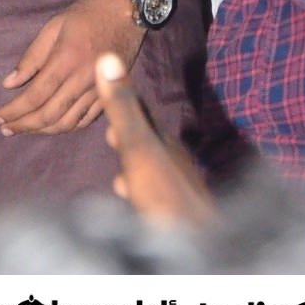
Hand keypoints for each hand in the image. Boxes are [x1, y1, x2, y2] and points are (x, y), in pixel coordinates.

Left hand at [0, 0, 141, 134]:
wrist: (125, 11)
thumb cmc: (85, 14)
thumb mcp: (53, 26)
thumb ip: (31, 57)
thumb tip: (9, 83)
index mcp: (65, 59)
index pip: (35, 96)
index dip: (14, 111)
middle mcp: (83, 79)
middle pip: (49, 115)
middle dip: (24, 125)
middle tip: (5, 128)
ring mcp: (99, 90)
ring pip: (67, 123)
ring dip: (43, 131)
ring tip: (24, 129)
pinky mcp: (110, 94)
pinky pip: (86, 120)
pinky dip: (66, 127)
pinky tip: (52, 125)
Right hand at [96, 52, 214, 226]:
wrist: (197, 248)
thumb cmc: (163, 194)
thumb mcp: (138, 146)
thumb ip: (123, 107)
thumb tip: (108, 56)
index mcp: (164, 142)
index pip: (142, 114)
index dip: (124, 103)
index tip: (107, 96)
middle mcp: (174, 163)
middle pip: (147, 144)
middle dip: (127, 140)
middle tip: (109, 137)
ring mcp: (178, 192)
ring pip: (151, 173)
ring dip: (133, 170)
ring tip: (118, 177)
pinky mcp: (176, 219)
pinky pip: (153, 199)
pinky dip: (139, 195)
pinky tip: (133, 206)